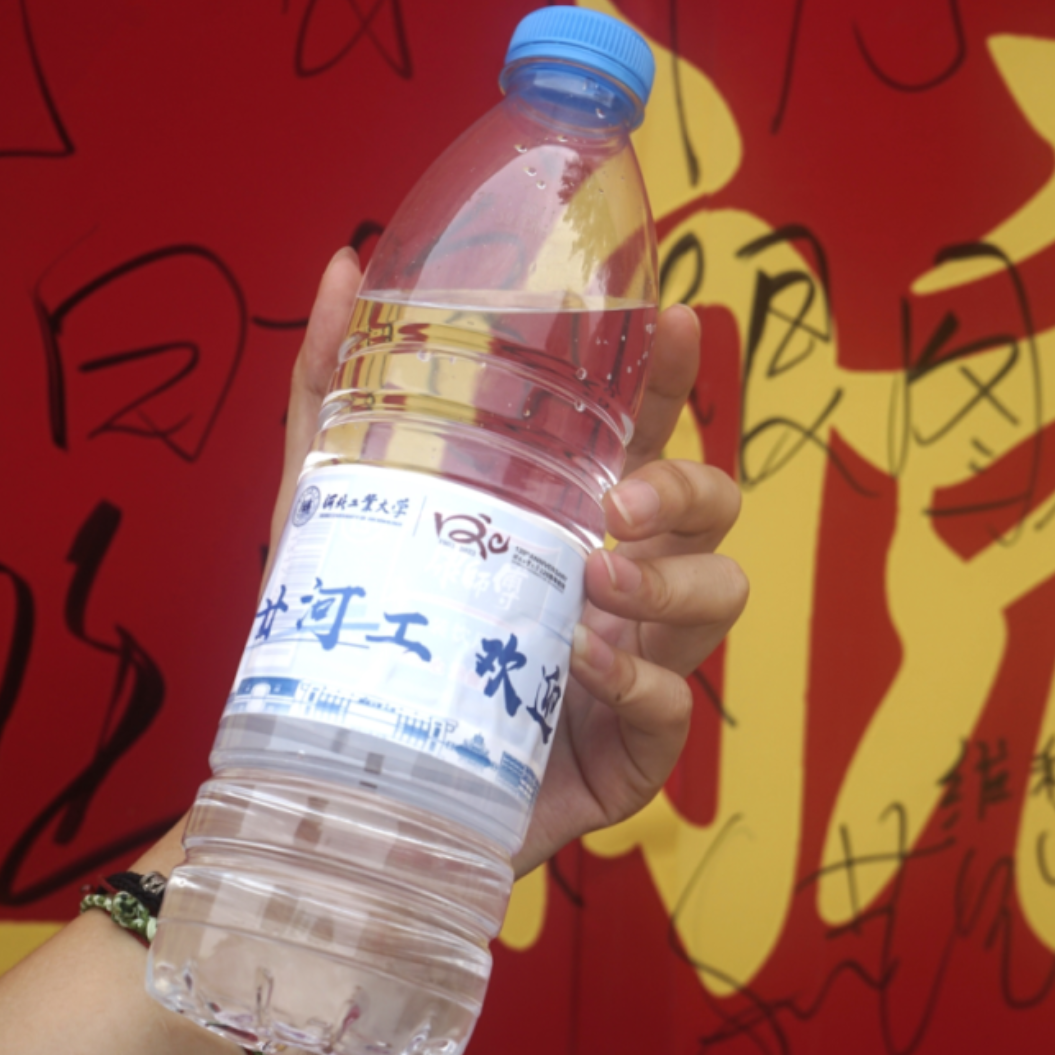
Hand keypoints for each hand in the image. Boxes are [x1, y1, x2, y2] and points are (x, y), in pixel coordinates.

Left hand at [273, 249, 745, 875]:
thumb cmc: (358, 637)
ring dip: (670, 581)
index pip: (642, 427)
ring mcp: (633, 662)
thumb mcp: (331, 507)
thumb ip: (332, 390)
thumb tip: (347, 267)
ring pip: (722, 593)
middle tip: (616, 502)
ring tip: (593, 582)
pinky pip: (675, 704)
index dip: (670, 374)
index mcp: (565, 513)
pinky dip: (636, 677)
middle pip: (714, 503)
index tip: (670, 320)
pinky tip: (576, 663)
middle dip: (687, 486)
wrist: (338, 787)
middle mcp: (616, 578)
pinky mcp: (630, 749)